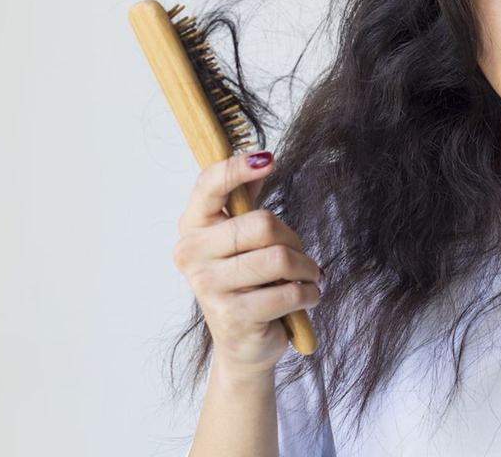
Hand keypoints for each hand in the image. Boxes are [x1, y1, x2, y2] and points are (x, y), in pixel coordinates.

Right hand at [170, 152, 322, 375]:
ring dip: (306, 268)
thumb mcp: (241, 237)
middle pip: (261, 224)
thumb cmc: (245, 282)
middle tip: (299, 255)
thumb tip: (261, 157)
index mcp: (191, 227)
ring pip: (279, 258)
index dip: (237, 168)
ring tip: (307, 277)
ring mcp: (209, 287)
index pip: (209, 186)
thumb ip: (245, 197)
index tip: (268, 159)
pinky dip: (309, 293)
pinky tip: (306, 296)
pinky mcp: (234, 316)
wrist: (243, 343)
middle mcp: (191, 254)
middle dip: (293, 239)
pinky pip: (289, 292)